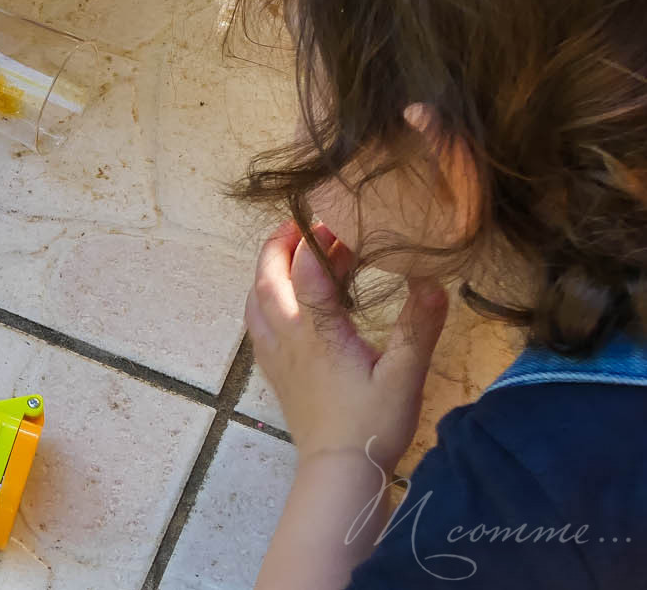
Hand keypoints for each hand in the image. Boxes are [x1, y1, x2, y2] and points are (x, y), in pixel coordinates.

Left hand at [245, 221, 448, 473]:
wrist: (338, 471)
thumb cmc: (372, 424)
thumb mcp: (405, 376)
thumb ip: (418, 327)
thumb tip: (431, 280)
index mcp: (318, 331)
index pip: (308, 272)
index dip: (318, 240)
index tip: (337, 217)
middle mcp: (288, 336)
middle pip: (267, 278)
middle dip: (278, 245)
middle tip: (297, 222)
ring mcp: (275, 353)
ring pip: (256, 299)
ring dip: (267, 270)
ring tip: (285, 252)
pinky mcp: (274, 370)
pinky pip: (256, 322)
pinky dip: (262, 299)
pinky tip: (278, 300)